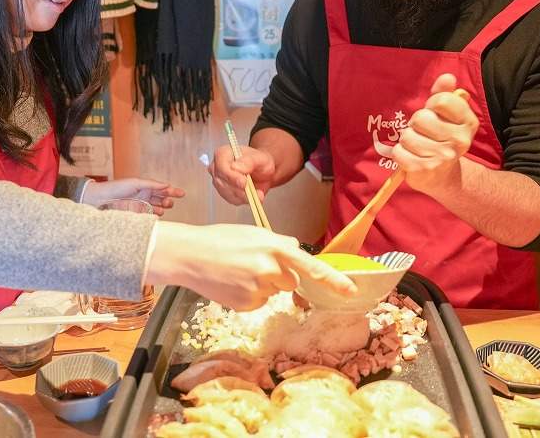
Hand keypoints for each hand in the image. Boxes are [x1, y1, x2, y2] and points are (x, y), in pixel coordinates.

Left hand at [83, 178, 184, 215]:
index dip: (172, 191)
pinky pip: (149, 217)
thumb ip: (151, 184)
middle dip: (168, 200)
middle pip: (162, 199)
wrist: (102, 199)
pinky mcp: (137, 216)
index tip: (182, 194)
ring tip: (165, 208)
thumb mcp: (136, 183)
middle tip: (170, 202)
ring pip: (157, 209)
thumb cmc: (117, 187)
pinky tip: (157, 216)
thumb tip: (166, 185)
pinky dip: (155, 217)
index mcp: (145, 187)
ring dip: (163, 208)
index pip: (162, 189)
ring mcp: (141, 207)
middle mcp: (145, 197)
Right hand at [147, 222, 357, 310]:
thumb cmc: (220, 240)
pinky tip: (233, 283)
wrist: (189, 256)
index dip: (332, 279)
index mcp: (274, 248)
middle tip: (254, 263)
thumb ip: (279, 243)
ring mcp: (258, 290)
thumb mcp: (254, 233)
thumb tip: (297, 251)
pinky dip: (251, 295)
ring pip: (275, 291)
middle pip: (292, 280)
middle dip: (281, 274)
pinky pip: (260, 302)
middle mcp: (270, 270)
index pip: (310, 266)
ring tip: (239, 271)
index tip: (350, 291)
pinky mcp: (247, 306)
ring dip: (264, 284)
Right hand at [209, 145, 275, 205]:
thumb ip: (249, 161)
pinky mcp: (224, 192)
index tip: (244, 183)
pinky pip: (231, 199)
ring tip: (258, 193)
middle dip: (239, 189)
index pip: (222, 167)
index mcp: (223, 154)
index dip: (231, 176)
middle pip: (222, 182)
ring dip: (243, 195)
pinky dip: (243, 199)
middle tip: (255, 192)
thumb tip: (235, 167)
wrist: (263, 171)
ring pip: (227, 192)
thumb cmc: (259, 161)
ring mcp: (219, 181)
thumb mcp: (259, 158)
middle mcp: (217, 167)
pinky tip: (252, 195)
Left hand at [391, 73, 478, 193]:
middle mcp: (460, 141)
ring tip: (417, 145)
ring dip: (407, 139)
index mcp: (468, 122)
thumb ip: (445, 94)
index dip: (431, 104)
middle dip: (416, 124)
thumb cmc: (441, 138)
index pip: (442, 100)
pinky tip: (411, 157)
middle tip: (423, 132)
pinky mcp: (425, 170)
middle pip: (421, 118)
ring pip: (407, 136)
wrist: (443, 176)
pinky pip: (399, 152)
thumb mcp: (446, 115)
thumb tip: (447, 77)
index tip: (434, 113)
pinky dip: (400, 154)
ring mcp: (443, 157)